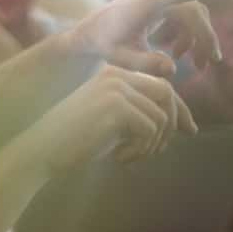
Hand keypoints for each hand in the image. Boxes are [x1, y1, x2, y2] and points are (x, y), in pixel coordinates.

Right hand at [29, 64, 196, 176]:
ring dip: (151, 144)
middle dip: (173, 123)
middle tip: (159, 150)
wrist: (42, 149)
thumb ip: (141, 115)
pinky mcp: (116, 106)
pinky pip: (150, 130)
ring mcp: (116, 88)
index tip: (189, 130)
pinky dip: (140, 150)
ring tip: (129, 156)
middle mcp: (116, 75)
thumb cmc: (75, 141)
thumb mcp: (114, 123)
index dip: (179, 109)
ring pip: (161, 116)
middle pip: (167, 94)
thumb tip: (184, 123)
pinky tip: (118, 157)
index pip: (161, 86)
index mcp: (114, 74)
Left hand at [64, 0, 221, 77]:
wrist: (94, 31)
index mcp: (145, 4)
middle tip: (212, 62)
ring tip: (198, 66)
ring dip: (199, 38)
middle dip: (205, 37)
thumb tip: (172, 69)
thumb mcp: (122, 58)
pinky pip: (185, 14)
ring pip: (193, 14)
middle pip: (192, 11)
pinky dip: (188, 34)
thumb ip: (145, 64)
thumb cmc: (106, 44)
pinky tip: (178, 54)